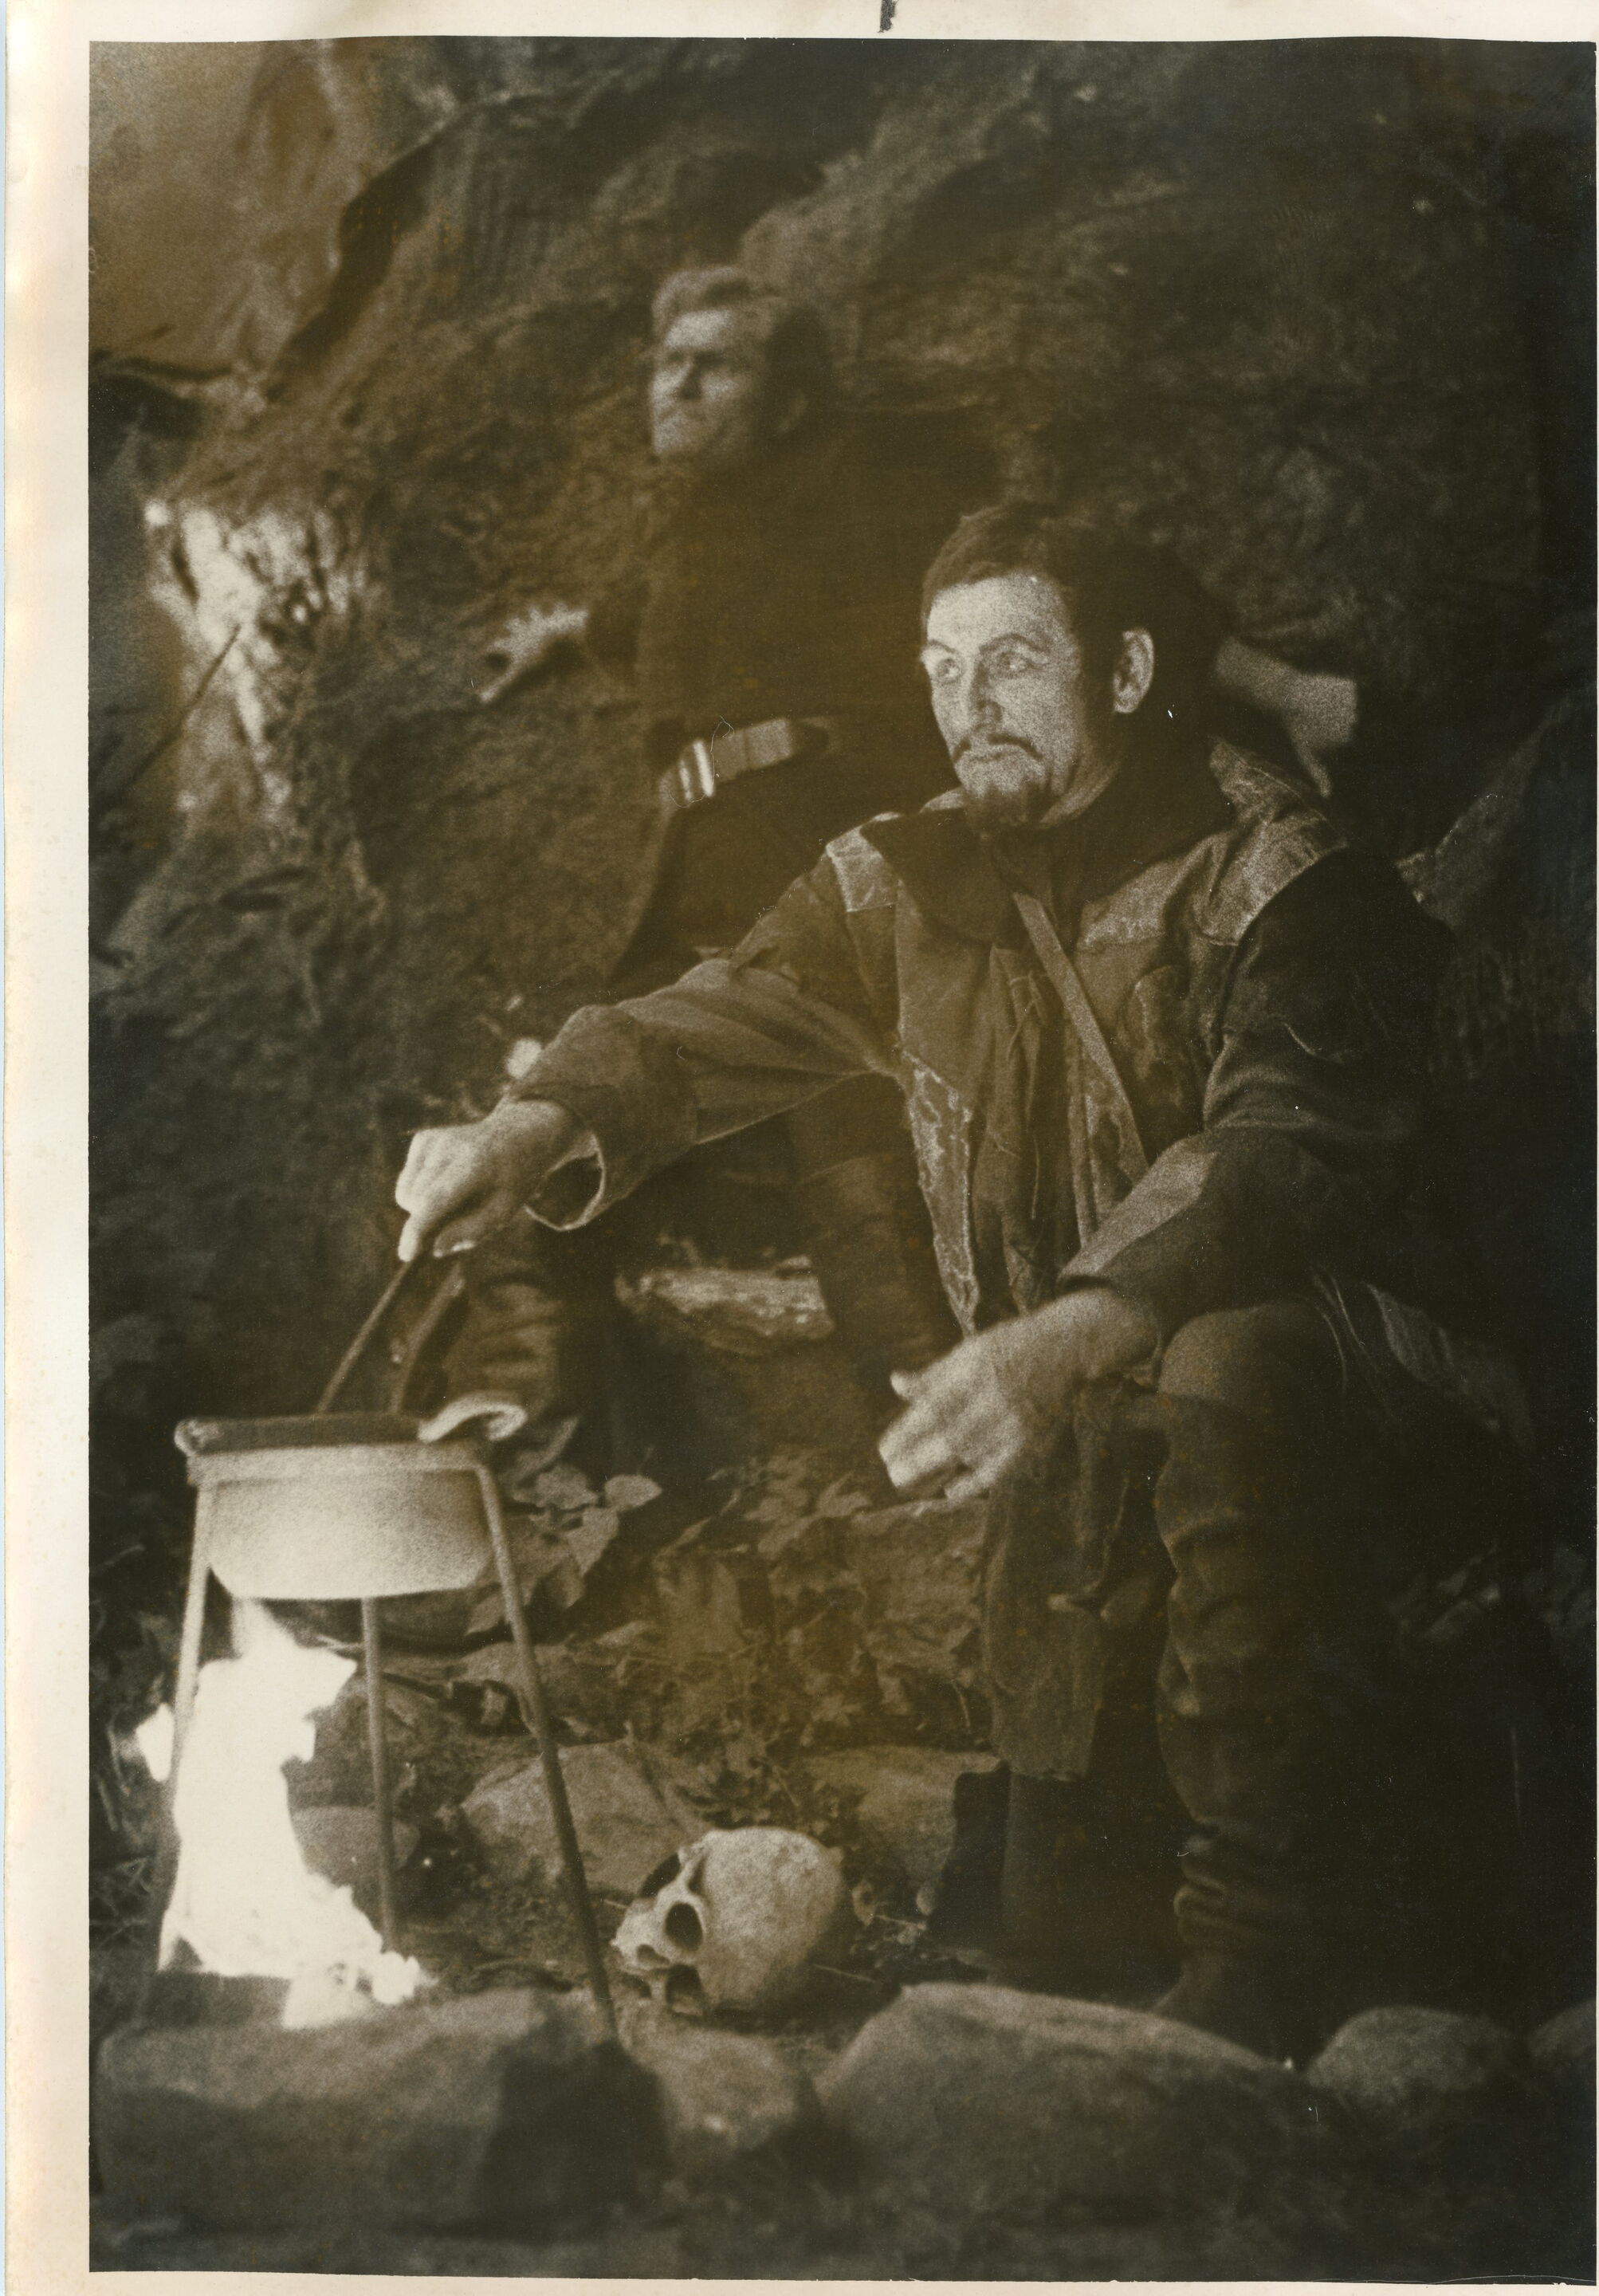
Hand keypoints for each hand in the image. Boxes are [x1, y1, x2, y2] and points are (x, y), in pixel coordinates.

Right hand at [395, 1100, 583, 1261]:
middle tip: (457, 1217)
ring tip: (454, 1197)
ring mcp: (433, 1140)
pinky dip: (420, 1188)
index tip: (406, 1254)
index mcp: (474, 1165)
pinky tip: (446, 1179)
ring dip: (422, 1206)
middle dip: (427, 1220)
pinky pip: (406, 1180)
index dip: (418, 1228)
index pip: (436, 1200)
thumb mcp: (504, 1211)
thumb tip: (435, 1249)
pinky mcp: (423, 1138)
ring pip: (404, 1193)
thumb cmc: (511, 1180)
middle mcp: (448, 1147)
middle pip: (415, 1202)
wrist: (515, 1136)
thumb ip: (472, 1232)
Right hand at [476, 602, 588, 702]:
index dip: (490, 654)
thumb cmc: (539, 662)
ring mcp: (542, 623)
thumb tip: (483, 702)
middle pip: (515, 628)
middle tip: (509, 624)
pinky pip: (558, 613)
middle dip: (512, 627)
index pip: (496, 648)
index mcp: (512, 645)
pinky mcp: (559, 619)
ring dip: (533, 614)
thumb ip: (501, 690)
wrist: (562, 641)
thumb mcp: (519, 680)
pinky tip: (561, 605)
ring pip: (534, 616)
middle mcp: (525, 630)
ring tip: (533, 609)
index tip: (485, 658)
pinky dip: (559, 610)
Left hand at [878, 1289, 1157, 1502]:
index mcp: (974, 1369)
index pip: (933, 1409)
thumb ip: (934, 1374)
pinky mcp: (1032, 1437)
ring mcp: (1015, 1420)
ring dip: (938, 1473)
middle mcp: (995, 1396)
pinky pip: (1000, 1467)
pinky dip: (973, 1483)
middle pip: (951, 1438)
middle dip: (918, 1461)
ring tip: (911, 1483)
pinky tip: (951, 1491)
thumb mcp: (970, 1350)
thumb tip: (896, 1384)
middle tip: (893, 1474)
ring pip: (971, 1455)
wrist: (1068, 1347)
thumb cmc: (1010, 1346)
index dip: (907, 1433)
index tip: (885, 1450)